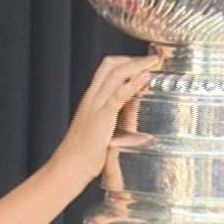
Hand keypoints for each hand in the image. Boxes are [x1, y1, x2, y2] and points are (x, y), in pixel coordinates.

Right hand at [49, 54, 160, 184]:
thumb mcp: (99, 131)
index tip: (141, 61)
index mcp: (90, 100)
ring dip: (137, 64)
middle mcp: (92, 98)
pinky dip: (133, 83)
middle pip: (111, 66)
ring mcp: (96, 105)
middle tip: (151, 58)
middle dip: (133, 58)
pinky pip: (119, 95)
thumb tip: (133, 117)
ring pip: (116, 75)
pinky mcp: (102, 116)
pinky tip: (145, 77)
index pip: (106, 70)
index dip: (124, 61)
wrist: (69, 165)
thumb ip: (114, 121)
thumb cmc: (82, 154)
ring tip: (153, 61)